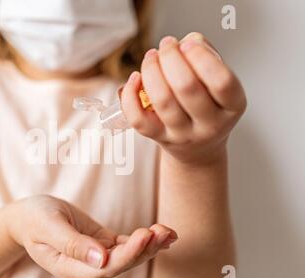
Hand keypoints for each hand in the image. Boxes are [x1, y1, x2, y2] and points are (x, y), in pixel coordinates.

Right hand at [6, 195, 176, 277]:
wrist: (28, 216)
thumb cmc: (34, 218)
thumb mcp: (48, 226)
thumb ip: (72, 244)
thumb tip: (100, 260)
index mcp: (70, 267)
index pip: (104, 268)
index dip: (127, 254)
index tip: (143, 235)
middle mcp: (86, 267)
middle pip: (121, 264)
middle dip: (144, 249)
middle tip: (163, 231)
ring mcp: (95, 256)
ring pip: (127, 256)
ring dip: (149, 245)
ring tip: (169, 232)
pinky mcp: (101, 244)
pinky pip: (125, 245)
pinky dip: (144, 240)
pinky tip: (162, 234)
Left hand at [121, 32, 246, 165]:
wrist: (197, 148)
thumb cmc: (207, 105)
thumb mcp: (217, 83)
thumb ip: (206, 56)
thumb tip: (186, 42)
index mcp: (232, 107)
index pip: (221, 82)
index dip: (202, 57)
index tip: (188, 43)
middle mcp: (210, 125)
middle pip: (187, 88)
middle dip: (171, 58)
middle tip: (166, 45)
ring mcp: (183, 135)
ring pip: (162, 101)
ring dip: (152, 71)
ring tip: (151, 56)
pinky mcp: (159, 138)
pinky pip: (139, 119)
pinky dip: (131, 95)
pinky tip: (135, 78)